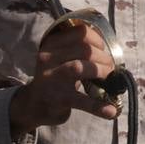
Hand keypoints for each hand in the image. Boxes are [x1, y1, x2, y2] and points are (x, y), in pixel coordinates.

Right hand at [9, 21, 118, 135]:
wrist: (33, 105)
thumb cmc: (55, 77)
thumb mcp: (60, 57)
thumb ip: (78, 48)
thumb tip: (108, 48)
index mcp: (52, 44)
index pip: (80, 32)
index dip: (98, 40)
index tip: (103, 49)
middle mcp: (48, 58)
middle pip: (84, 49)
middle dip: (103, 57)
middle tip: (110, 67)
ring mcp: (51, 78)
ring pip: (79, 67)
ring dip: (100, 71)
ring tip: (109, 77)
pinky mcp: (57, 99)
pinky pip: (81, 100)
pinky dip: (99, 106)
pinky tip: (111, 111)